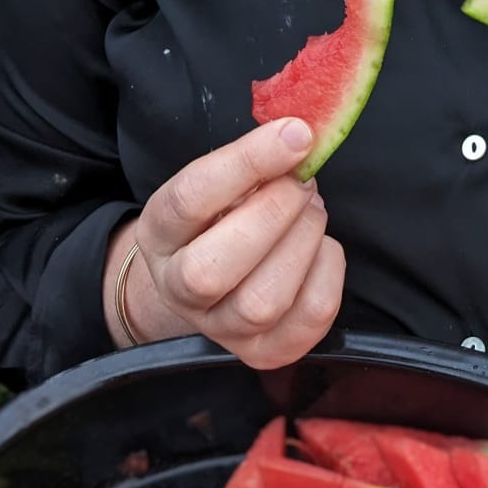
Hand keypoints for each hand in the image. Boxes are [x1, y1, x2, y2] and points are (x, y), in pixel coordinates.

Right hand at [125, 117, 345, 367]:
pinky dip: (328, 272)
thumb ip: (252, 161)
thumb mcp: (220, 183)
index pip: (190, 199)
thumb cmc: (221, 216)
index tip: (296, 134)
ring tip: (311, 212)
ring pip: (263, 300)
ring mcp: (221, 329)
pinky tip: (321, 248)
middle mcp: (180, 289)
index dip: (248, 162)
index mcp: (160, 233)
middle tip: (302, 183)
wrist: (210, 275)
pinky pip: (308, 318)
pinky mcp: (265, 352)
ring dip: (303, 243)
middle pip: (214, 268)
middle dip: (276, 214)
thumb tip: (301, 134)